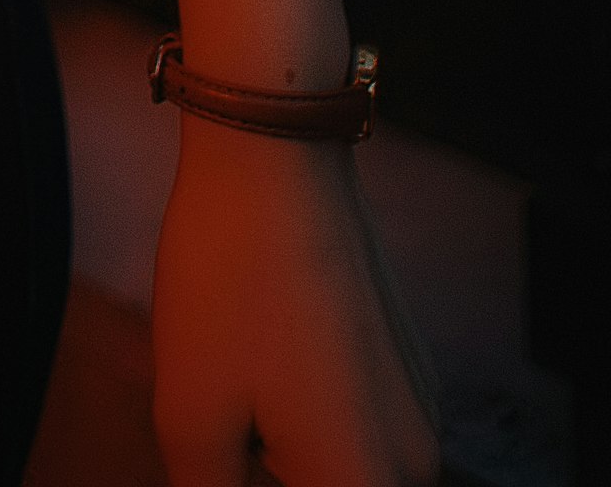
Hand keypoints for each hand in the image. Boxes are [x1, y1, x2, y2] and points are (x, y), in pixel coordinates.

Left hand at [149, 127, 439, 485]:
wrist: (278, 156)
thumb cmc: (230, 283)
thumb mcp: (191, 415)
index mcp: (363, 484)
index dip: (246, 481)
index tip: (224, 448)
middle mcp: (413, 460)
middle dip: (263, 468)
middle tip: (224, 415)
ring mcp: (419, 407)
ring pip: (340, 464)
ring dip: (282, 446)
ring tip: (235, 376)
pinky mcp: (408, 363)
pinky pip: (355, 420)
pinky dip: (305, 410)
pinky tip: (262, 350)